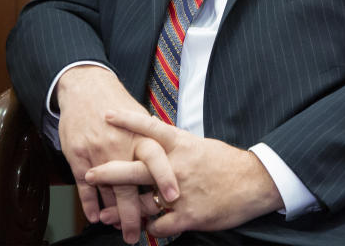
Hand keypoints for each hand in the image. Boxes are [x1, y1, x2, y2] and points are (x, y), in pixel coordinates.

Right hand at [56, 66, 177, 243]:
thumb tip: (175, 156)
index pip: (155, 158)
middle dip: (133, 212)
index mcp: (139, 133)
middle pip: (128, 184)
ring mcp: (97, 152)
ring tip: (121, 230)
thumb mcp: (141, 115)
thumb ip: (155, 138)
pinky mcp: (78, 157)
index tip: (173, 197)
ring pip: (107, 190)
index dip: (164, 178)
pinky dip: (89, 204)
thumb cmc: (117, 102)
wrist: (85, 88)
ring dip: (113, 213)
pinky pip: (84, 186)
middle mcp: (119, 145)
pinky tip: (95, 217)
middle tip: (138, 234)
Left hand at [86, 108, 283, 237]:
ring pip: (143, 203)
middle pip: (136, 168)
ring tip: (105, 215)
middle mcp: (177, 167)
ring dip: (122, 211)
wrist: (255, 182)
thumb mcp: (200, 146)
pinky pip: (161, 225)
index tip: (107, 116)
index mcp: (182, 145)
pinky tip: (145, 229)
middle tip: (89, 174)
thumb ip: (176, 143)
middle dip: (109, 172)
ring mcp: (181, 192)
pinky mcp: (189, 215)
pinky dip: (151, 228)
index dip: (127, 121)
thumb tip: (155, 133)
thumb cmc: (227, 163)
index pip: (150, 129)